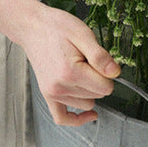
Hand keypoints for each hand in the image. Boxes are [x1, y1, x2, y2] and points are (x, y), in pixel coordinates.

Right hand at [0, 0, 119, 124]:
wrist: (32, 27)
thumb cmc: (56, 27)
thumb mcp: (83, 34)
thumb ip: (100, 56)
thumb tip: (115, 74)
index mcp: (71, 72)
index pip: (106, 87)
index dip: (108, 73)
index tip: (100, 60)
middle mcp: (60, 87)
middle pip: (98, 95)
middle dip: (98, 79)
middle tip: (87, 60)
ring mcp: (52, 93)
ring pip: (86, 103)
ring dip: (89, 91)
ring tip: (79, 69)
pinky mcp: (47, 95)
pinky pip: (63, 117)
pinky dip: (77, 119)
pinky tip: (90, 114)